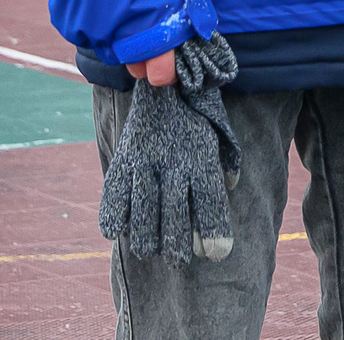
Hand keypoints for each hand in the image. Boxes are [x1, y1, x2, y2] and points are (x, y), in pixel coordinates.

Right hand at [101, 35, 240, 263]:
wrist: (162, 82)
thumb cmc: (196, 117)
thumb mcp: (218, 136)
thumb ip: (226, 163)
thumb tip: (231, 187)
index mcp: (200, 157)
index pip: (209, 200)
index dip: (214, 230)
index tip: (217, 254)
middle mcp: (172, 161)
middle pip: (174, 213)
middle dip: (178, 244)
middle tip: (180, 262)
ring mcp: (144, 161)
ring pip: (142, 210)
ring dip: (145, 237)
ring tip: (150, 250)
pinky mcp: (121, 159)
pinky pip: (113, 193)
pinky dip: (112, 215)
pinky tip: (116, 230)